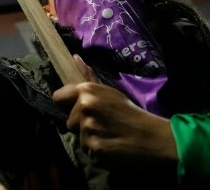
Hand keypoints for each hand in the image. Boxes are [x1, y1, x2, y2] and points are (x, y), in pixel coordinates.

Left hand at [51, 56, 175, 167]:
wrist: (152, 136)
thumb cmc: (130, 111)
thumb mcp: (109, 91)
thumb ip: (88, 76)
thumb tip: (74, 57)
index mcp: (87, 91)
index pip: (58, 98)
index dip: (67, 105)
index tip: (79, 110)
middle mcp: (85, 107)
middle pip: (69, 121)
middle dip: (82, 125)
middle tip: (102, 125)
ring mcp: (89, 129)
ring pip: (78, 137)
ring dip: (90, 139)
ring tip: (108, 136)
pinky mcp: (94, 148)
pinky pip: (87, 151)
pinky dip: (97, 152)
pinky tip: (111, 147)